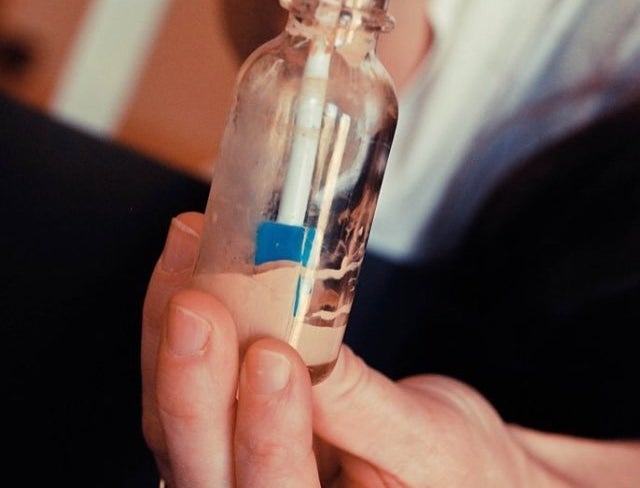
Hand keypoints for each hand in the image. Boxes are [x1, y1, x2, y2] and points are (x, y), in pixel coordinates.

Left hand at [142, 212, 639, 486]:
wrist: (445, 466)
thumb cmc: (450, 466)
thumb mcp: (424, 438)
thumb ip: (359, 400)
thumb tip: (305, 338)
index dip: (270, 429)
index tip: (273, 356)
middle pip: (203, 462)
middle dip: (195, 381)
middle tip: (196, 306)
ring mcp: (229, 472)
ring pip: (172, 419)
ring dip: (170, 336)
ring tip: (187, 261)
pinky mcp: (221, 429)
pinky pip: (184, 384)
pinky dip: (174, 324)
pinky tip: (185, 269)